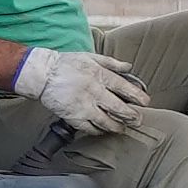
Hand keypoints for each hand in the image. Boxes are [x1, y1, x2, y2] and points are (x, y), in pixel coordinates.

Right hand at [13, 42, 149, 136]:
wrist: (43, 74)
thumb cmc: (66, 64)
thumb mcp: (91, 57)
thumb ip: (111, 63)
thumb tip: (129, 67)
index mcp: (99, 75)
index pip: (123, 87)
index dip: (136, 96)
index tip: (145, 102)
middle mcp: (93, 91)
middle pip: (118, 107)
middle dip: (131, 116)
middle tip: (138, 120)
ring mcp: (83, 106)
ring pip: (106, 121)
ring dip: (117, 126)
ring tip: (123, 128)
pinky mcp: (73, 117)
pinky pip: (90, 128)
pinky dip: (99, 131)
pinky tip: (104, 130)